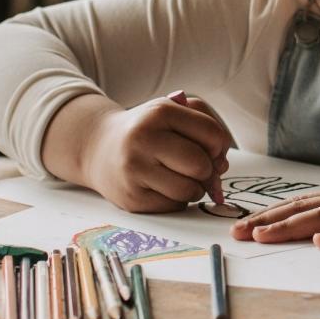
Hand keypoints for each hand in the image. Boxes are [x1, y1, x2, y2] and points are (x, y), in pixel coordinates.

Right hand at [51, 91, 233, 213]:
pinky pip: (174, 206)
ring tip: (180, 177)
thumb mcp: (172, 112)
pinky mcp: (131, 198)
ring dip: (194, 188)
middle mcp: (144, 139)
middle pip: (201, 165)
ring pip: (189, 190)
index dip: (219, 147)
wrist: (98, 148)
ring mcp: (134, 170)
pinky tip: (162, 187)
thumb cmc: (146, 131)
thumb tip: (220, 167)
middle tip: (195, 167)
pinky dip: (177, 200)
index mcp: (160, 112)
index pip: (212, 135)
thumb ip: (206, 127)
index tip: (209, 149)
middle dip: (206, 170)